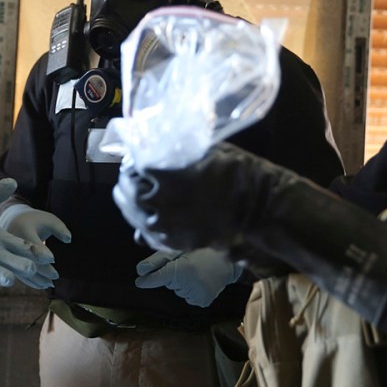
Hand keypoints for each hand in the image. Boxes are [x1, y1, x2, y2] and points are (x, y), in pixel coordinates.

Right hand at [0, 194, 71, 288]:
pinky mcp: (9, 262)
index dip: (43, 254)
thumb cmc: (37, 221)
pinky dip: (31, 281)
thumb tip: (68, 240)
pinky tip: (42, 286)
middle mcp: (13, 244)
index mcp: (23, 230)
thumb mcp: (49, 220)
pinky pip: (19, 274)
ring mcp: (9, 254)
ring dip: (36, 279)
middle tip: (55, 277)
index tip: (53, 260)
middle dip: (41, 270)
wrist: (14, 221)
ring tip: (50, 285)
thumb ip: (60, 229)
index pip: (32, 245)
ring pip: (22, 270)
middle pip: (26, 260)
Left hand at [113, 142, 282, 251]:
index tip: (136, 156)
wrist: (257, 205)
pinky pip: (148, 235)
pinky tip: (146, 215)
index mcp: (166, 177)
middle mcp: (161, 204)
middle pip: (129, 191)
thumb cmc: (233, 169)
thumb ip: (174, 147)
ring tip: (135, 194)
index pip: (134, 167)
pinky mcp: (175, 243)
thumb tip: (150, 143)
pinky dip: (142, 224)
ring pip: (134, 215)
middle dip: (128, 180)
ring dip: (132, 203)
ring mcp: (167, 227)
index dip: (134, 161)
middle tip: (132, 174)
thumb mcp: (203, 148)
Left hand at [135, 248, 242, 306]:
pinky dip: (191, 289)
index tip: (138, 282)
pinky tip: (201, 280)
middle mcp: (188, 285)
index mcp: (182, 269)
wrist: (229, 260)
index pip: (158, 278)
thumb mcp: (179, 250)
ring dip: (183, 281)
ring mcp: (196, 295)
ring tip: (197, 270)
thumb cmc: (202, 250)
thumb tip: (139, 271)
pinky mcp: (202, 302)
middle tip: (188, 263)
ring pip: (178, 290)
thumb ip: (158, 260)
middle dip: (173, 274)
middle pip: (169, 283)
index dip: (147, 280)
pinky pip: (188, 296)